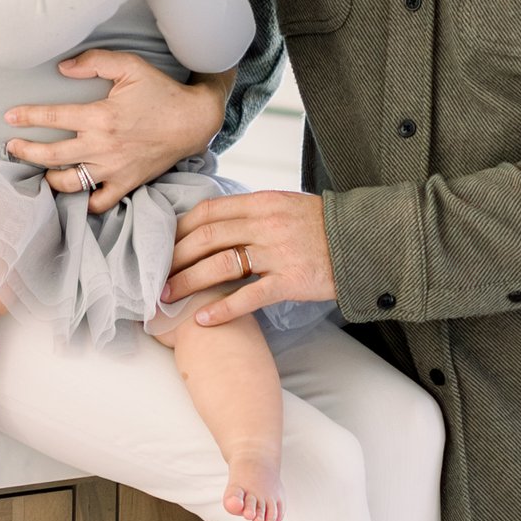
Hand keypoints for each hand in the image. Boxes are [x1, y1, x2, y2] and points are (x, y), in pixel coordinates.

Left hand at [7, 52, 230, 214]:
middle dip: (25, 152)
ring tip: (40, 171)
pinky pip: (98, 203)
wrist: (193, 121)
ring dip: (48, 179)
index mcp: (100, 117)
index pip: (53, 118)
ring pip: (69, 183)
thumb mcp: (130, 66)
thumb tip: (62, 68)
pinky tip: (73, 194)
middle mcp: (103, 147)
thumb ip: (95, 62)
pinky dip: (83, 202)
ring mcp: (113, 169)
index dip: (27, 117)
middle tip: (11, 147)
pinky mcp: (126, 184)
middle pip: (51, 155)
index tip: (9, 118)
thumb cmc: (161, 91)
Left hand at [165, 188, 338, 322]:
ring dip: (189, 282)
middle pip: (206, 238)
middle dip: (175, 258)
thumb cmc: (323, 227)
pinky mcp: (291, 280)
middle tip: (155, 276)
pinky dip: (222, 308)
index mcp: (262, 202)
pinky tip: (203, 319)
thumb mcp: (286, 206)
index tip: (161, 246)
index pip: (208, 212)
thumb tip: (215, 222)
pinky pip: (249, 296)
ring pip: (220, 266)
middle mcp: (266, 224)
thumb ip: (253, 212)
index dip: (179, 230)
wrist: (366, 241)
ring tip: (168, 297)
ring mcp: (278, 252)